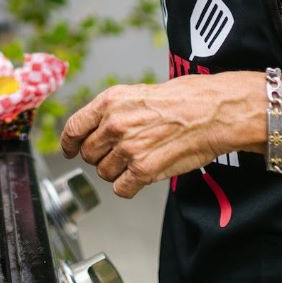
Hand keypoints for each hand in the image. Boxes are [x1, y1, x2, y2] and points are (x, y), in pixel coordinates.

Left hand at [60, 75, 248, 197]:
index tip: (70, 150)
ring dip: (117, 171)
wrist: (212, 112)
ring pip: (103, 173)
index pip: (73, 128)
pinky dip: (129, 186)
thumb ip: (111, 111)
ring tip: (138, 159)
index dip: (69, 143)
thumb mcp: (137, 93)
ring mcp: (127, 149)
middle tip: (120, 152)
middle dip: (100, 156)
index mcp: (109, 102)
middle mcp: (114, 124)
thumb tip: (93, 130)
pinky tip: (142, 174)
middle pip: (88, 154)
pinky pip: (121, 189)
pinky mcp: (143, 170)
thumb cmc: (183, 99)